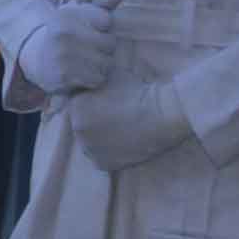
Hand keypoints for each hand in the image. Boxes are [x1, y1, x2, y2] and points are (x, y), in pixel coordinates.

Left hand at [66, 78, 191, 170]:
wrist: (163, 113)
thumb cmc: (138, 90)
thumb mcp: (111, 75)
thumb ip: (95, 79)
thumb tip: (90, 78)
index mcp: (76, 107)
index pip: (78, 104)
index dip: (92, 102)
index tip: (107, 101)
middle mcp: (77, 129)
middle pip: (82, 124)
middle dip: (94, 120)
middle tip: (115, 116)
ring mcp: (89, 149)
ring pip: (90, 142)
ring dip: (100, 137)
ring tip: (120, 130)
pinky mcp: (103, 164)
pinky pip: (100, 157)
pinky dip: (109, 152)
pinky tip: (123, 143)